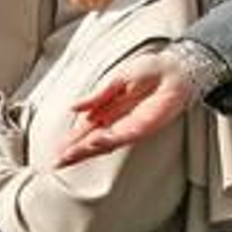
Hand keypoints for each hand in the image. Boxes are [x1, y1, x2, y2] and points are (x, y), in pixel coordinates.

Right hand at [56, 49, 197, 166]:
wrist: (175, 69)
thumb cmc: (151, 71)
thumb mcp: (116, 81)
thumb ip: (95, 97)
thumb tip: (73, 107)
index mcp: (108, 110)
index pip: (85, 129)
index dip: (71, 140)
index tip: (57, 151)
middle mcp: (117, 122)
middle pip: (92, 141)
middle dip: (74, 152)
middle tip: (58, 162)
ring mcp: (130, 127)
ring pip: (104, 143)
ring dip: (86, 150)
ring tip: (70, 156)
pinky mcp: (144, 127)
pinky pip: (123, 136)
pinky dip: (108, 140)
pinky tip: (94, 142)